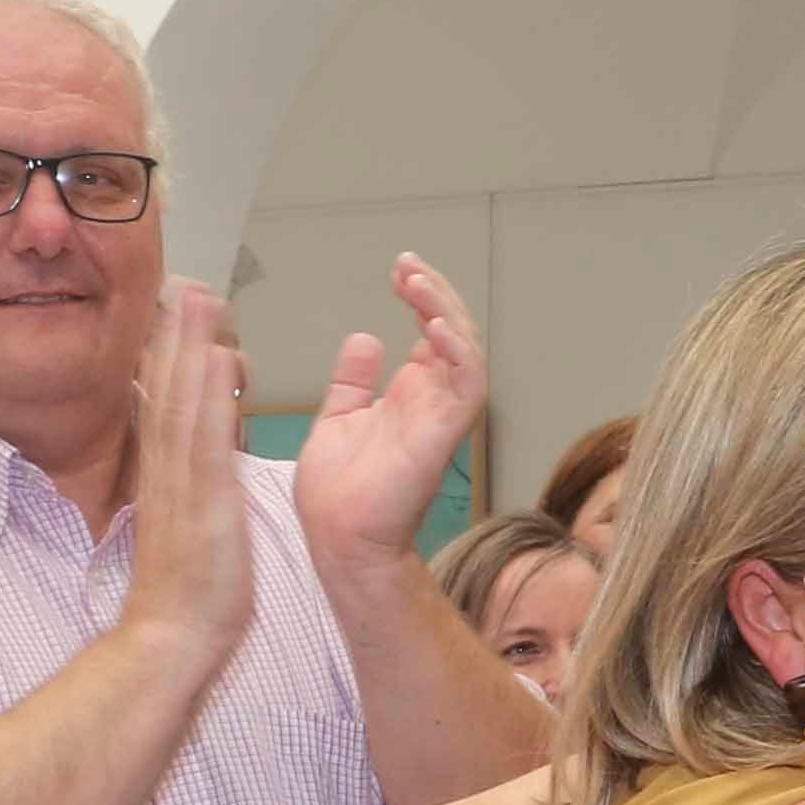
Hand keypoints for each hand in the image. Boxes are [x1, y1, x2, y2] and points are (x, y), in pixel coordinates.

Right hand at [122, 280, 257, 666]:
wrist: (172, 637)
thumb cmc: (185, 593)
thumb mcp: (183, 528)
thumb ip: (182, 490)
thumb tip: (182, 460)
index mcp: (166, 476)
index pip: (162, 402)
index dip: (166, 354)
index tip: (172, 309)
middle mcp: (168, 471)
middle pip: (165, 390)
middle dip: (172, 334)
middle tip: (180, 278)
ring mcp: (183, 484)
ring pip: (181, 403)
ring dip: (189, 348)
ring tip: (197, 296)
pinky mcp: (204, 502)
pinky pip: (206, 441)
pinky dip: (210, 398)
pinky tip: (217, 360)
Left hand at [291, 254, 487, 577]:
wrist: (338, 537)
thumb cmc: (338, 494)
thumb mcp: (337, 418)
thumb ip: (353, 382)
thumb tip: (364, 340)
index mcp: (410, 397)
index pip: (433, 334)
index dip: (422, 297)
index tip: (399, 270)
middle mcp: (432, 402)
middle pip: (455, 333)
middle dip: (436, 293)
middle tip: (408, 266)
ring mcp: (441, 417)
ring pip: (467, 351)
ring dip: (447, 312)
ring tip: (418, 283)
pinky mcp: (441, 434)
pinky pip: (467, 386)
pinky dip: (458, 351)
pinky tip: (434, 324)